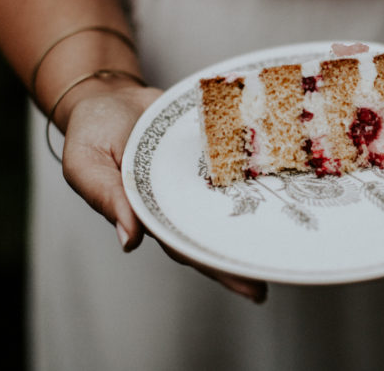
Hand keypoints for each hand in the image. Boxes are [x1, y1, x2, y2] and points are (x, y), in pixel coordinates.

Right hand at [59, 82, 267, 302]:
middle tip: (286, 268)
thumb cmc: (92, 133)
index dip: (219, 268)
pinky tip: (288, 177)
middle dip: (250, 251)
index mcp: (152, 213)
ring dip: (263, 211)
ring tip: (298, 228)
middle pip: (220, 229)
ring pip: (233, 197)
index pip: (189, 247)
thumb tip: (129, 243)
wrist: (109, 95)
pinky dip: (258, 169)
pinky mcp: (212, 147)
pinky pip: (235, 160)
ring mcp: (199, 174)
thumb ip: (107, 199)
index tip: (252, 287)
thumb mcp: (85, 165)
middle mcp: (181, 198)